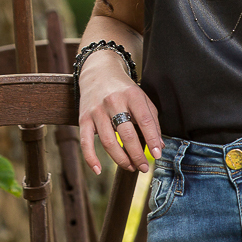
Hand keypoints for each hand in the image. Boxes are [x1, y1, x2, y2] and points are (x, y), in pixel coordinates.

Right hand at [77, 52, 162, 174]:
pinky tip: (98, 170)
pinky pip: (85, 142)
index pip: (144, 121)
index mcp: (131, 95)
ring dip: (121, 159)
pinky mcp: (83, 118)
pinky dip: (91, 158)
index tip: (157, 155)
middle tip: (144, 167)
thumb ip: (152, 121)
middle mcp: (113, 102)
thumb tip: (158, 147)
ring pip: (109, 142)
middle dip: (137, 155)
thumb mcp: (142, 98)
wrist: (98, 72)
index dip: (152, 140)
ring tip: (131, 167)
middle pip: (126, 134)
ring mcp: (97, 111)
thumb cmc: (124, 90)